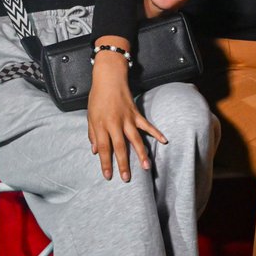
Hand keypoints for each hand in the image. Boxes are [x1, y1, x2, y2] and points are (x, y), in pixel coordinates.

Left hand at [87, 53, 166, 181]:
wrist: (109, 77)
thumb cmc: (97, 97)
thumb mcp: (90, 116)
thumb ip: (93, 134)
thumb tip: (95, 151)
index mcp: (101, 125)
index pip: (104, 148)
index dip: (105, 163)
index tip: (108, 176)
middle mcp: (115, 124)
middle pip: (120, 147)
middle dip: (123, 164)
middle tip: (127, 178)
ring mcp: (127, 119)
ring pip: (135, 139)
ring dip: (141, 154)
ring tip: (146, 167)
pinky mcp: (136, 113)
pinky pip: (147, 125)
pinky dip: (156, 133)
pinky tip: (164, 141)